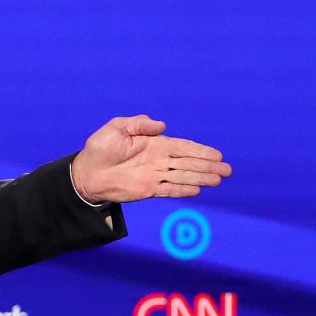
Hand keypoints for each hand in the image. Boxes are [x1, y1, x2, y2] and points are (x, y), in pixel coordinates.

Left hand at [70, 115, 231, 202]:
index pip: (183, 147)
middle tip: (228, 170)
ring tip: (219, 180)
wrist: (87, 172)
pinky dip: (182, 190)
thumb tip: (162, 125)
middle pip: (188, 163)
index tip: (218, 155)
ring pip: (183, 177)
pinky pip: (169, 190)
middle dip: (208, 166)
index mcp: (155, 144)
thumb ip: (140, 124)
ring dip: (201, 178)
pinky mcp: (147, 190)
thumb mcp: (118, 128)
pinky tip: (197, 190)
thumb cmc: (100, 147)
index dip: (201, 151)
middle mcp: (158, 160)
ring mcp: (154, 176)